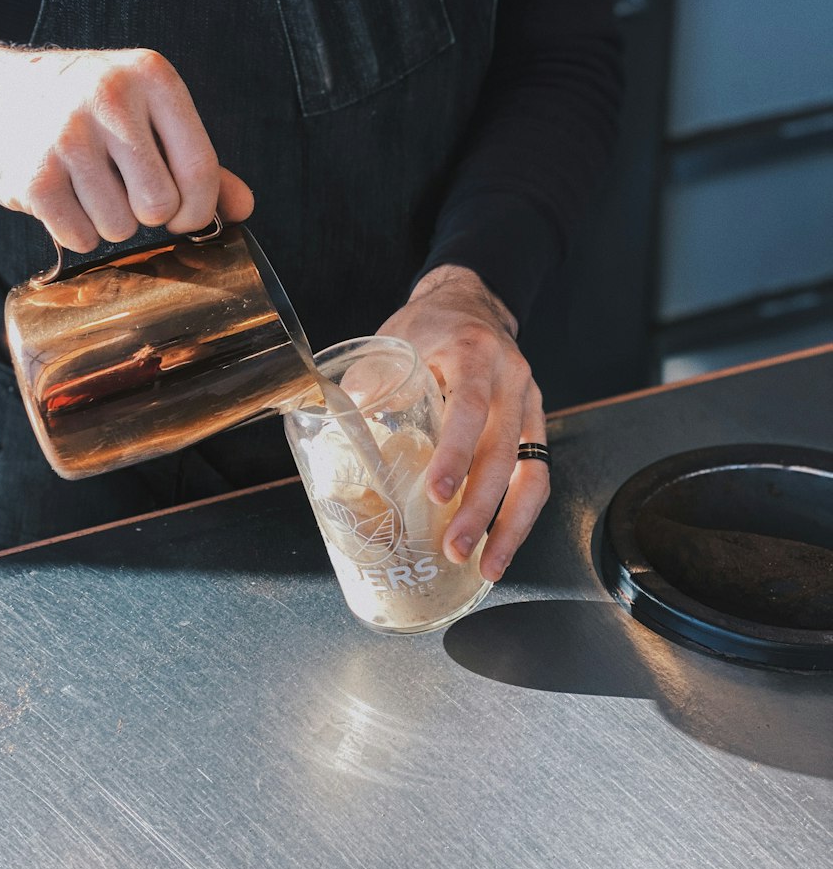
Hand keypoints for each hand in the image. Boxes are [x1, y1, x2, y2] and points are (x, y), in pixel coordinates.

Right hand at [0, 43, 252, 251]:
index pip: (200, 170)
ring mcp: (67, 136)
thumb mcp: (144, 112)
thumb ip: (197, 159)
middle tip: (126, 194)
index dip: (198, 210)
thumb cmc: (82, 106)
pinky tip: (63, 198)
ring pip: (119, 227)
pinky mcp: (32, 175)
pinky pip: (79, 236)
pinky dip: (75, 231)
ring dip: (109, 223)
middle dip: (149, 215)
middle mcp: (110, 98)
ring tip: (89, 188)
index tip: (182, 215)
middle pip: (161, 205)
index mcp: (152, 77)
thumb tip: (245, 207)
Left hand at [377, 265, 549, 581]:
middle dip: (482, 507)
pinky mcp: (534, 425)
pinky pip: (537, 476)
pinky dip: (520, 515)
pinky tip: (501, 547)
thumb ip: (367, 387)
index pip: (468, 406)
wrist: (471, 302)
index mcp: (473, 353)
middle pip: (504, 450)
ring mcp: (529, 403)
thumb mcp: (393, 343)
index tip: (438, 492)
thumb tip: (332, 438)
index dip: (456, 451)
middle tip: (455, 549)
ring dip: (511, 525)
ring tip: (487, 566)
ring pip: (532, 472)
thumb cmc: (428, 327)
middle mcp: (511, 378)